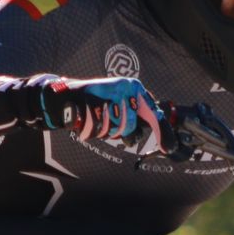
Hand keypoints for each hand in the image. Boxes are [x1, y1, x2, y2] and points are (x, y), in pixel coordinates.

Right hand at [32, 76, 162, 152]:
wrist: (66, 96)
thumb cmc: (97, 104)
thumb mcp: (121, 104)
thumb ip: (139, 116)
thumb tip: (163, 136)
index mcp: (134, 86)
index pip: (153, 113)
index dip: (162, 132)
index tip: (167, 148)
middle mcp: (124, 86)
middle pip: (129, 127)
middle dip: (118, 132)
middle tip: (108, 123)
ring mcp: (108, 92)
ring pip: (113, 130)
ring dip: (103, 131)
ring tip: (95, 118)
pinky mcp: (91, 100)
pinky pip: (97, 129)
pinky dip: (90, 131)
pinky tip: (86, 121)